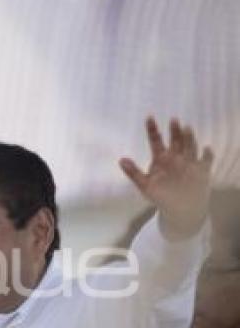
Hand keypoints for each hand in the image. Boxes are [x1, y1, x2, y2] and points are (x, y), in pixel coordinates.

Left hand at [120, 117, 213, 239]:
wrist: (180, 209)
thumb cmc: (161, 196)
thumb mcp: (145, 185)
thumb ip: (133, 173)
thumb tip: (120, 160)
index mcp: (161, 158)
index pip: (156, 140)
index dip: (152, 130)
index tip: (149, 117)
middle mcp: (176, 157)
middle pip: (175, 141)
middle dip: (174, 131)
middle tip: (173, 120)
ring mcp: (189, 162)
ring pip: (190, 147)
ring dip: (189, 138)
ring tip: (186, 128)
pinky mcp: (201, 171)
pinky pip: (205, 161)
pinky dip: (206, 155)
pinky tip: (206, 149)